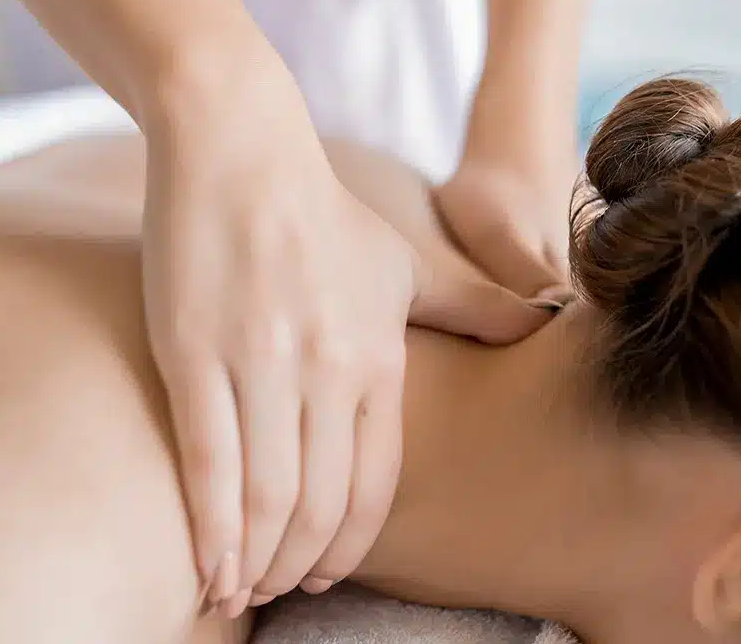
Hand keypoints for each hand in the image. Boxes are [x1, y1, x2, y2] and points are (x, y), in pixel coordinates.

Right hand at [140, 63, 550, 619]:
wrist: (241, 150)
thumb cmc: (321, 211)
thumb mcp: (407, 263)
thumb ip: (474, 305)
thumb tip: (545, 320)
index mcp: (377, 359)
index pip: (374, 484)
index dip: (350, 544)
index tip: (323, 574)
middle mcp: (328, 372)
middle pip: (319, 504)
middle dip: (298, 565)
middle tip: (276, 590)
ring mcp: (260, 365)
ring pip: (266, 496)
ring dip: (254, 562)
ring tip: (236, 590)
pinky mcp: (195, 354)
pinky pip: (208, 463)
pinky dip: (210, 529)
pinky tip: (207, 566)